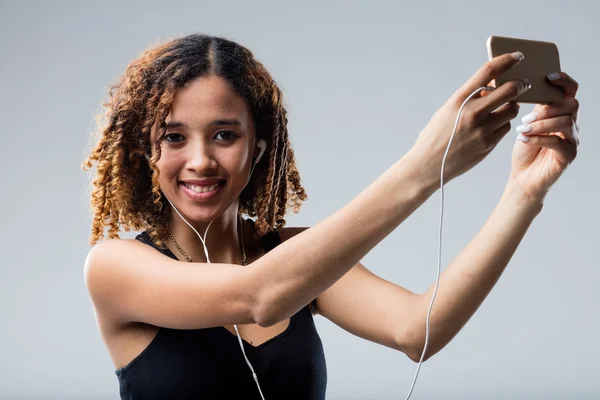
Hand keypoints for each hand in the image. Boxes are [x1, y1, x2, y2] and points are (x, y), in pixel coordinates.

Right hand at [410, 52, 529, 189]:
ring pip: (511, 110)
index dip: (506, 60)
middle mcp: (472, 113)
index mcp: (459, 100)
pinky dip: (502, 124)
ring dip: (510, 106)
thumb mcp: (446, 111)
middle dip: (520, 85)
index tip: (518, 56)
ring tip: (502, 109)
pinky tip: (492, 127)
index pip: (488, 72)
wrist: (428, 165)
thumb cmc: (435, 137)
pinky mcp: (488, 144)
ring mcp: (482, 130)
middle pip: (509, 90)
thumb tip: (490, 89)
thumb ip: (467, 99)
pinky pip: (505, 128)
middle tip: (524, 84)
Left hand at [508, 72, 579, 205]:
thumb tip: (518, 86)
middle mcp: (571, 123)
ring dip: (541, 124)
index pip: (571, 90)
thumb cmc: (525, 149)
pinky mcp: (569, 155)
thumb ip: (529, 106)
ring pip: (565, 122)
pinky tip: (524, 139)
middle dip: (548, 108)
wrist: (523, 177)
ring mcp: (572, 139)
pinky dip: (539, 138)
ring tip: (523, 129)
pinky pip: (559, 141)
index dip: (563, 80)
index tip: (548, 76)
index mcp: (560, 112)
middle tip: (527, 117)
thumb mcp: (525, 123)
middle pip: (571, 104)